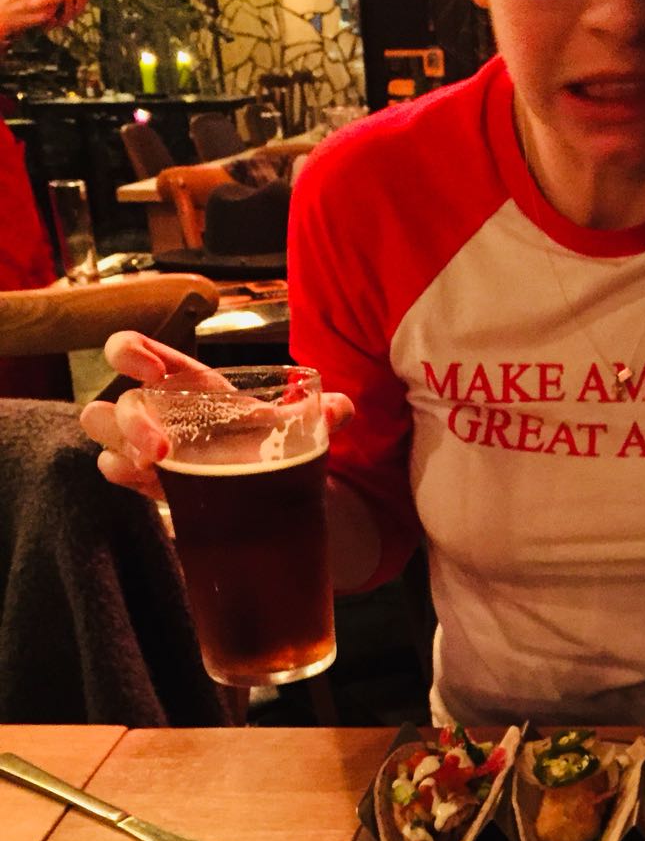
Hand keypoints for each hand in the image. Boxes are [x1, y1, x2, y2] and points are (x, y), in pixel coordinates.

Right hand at [79, 331, 354, 498]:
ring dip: (121, 445)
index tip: (145, 367)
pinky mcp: (147, 478)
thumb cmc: (265, 443)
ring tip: (156, 466)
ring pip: (104, 430)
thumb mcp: (291, 426)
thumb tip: (343, 408)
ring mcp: (147, 444)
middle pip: (118, 400)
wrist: (269, 490)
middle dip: (131, 420)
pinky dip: (123, 473)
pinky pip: (114, 468)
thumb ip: (318, 415)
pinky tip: (147, 482)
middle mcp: (160, 409)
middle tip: (163, 450)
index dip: (130, 350)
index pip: (139, 352)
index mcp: (186, 383)